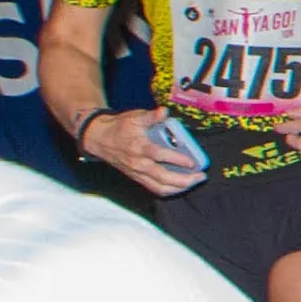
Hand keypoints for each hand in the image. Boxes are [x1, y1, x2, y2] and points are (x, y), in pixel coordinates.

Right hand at [77, 110, 201, 197]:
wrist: (99, 138)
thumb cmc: (120, 127)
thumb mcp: (135, 117)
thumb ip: (151, 116)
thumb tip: (164, 111)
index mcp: (139, 147)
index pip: (159, 156)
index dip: (177, 159)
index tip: (193, 162)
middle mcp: (138, 164)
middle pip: (162, 178)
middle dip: (184, 180)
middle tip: (201, 176)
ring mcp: (137, 173)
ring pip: (159, 187)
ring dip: (179, 188)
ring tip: (194, 182)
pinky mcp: (137, 178)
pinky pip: (154, 189)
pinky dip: (169, 190)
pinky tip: (181, 187)